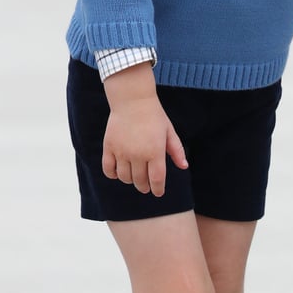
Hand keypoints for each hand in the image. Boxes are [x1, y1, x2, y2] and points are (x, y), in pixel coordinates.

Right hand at [102, 62, 187, 196]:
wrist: (132, 100)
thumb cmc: (154, 116)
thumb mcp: (169, 132)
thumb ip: (176, 151)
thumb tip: (184, 167)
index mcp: (155, 152)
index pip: (156, 180)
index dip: (158, 189)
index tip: (158, 192)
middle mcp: (138, 154)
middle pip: (140, 181)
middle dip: (144, 187)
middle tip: (146, 186)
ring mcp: (122, 151)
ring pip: (124, 178)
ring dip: (130, 181)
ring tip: (134, 177)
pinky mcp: (109, 147)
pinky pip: (108, 169)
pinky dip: (113, 175)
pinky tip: (118, 173)